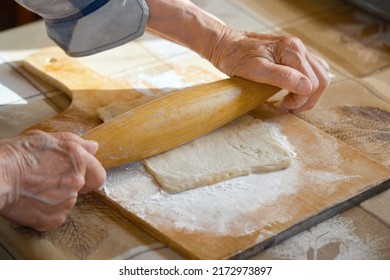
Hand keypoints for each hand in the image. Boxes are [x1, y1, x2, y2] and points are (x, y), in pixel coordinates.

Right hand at [0, 130, 105, 230]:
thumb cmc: (17, 155)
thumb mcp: (46, 138)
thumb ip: (75, 142)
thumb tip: (94, 147)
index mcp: (78, 161)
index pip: (99, 175)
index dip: (90, 175)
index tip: (79, 175)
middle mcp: (77, 182)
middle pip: (82, 188)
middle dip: (68, 184)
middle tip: (47, 178)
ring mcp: (66, 203)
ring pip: (67, 202)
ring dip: (57, 197)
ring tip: (35, 188)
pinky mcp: (53, 219)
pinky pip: (55, 216)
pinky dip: (46, 210)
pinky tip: (31, 200)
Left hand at [208, 29, 329, 112]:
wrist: (226, 44)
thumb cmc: (236, 57)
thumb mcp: (255, 70)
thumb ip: (282, 77)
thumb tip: (306, 87)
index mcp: (292, 50)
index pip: (311, 83)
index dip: (300, 100)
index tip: (283, 106)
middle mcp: (298, 47)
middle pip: (321, 79)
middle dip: (308, 99)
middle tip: (290, 109)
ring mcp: (297, 50)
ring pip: (319, 75)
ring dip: (310, 93)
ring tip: (291, 102)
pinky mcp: (292, 54)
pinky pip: (311, 70)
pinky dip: (307, 84)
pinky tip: (293, 91)